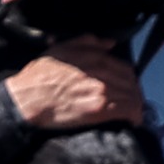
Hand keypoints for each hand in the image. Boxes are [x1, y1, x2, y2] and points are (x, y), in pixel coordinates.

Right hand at [3, 36, 146, 129]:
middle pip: (131, 83)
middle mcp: (101, 72)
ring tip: (135, 112)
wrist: (27, 99)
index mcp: (94, 57)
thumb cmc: (40, 75)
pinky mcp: (98, 110)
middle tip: (134, 101)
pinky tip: (134, 121)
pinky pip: (126, 110)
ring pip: (132, 96)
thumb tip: (110, 43)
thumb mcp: (61, 48)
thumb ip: (88, 42)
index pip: (125, 68)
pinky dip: (134, 115)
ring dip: (136, 105)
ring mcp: (101, 91)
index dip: (130, 79)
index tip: (129, 87)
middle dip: (135, 93)